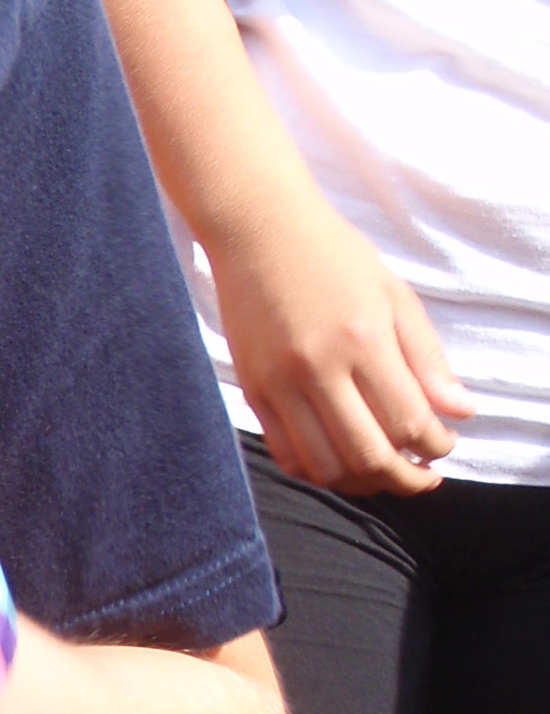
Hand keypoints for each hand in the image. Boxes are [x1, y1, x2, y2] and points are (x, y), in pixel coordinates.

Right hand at [209, 198, 472, 494]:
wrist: (258, 230)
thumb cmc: (334, 256)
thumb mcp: (394, 296)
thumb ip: (427, 358)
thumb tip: (460, 412)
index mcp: (363, 339)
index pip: (408, 421)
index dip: (435, 447)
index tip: (444, 446)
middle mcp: (318, 368)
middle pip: (367, 455)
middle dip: (405, 479)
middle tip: (422, 477)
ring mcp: (279, 383)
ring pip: (324, 466)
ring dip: (360, 483)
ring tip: (381, 473)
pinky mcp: (253, 390)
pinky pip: (285, 453)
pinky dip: (316, 470)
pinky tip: (338, 460)